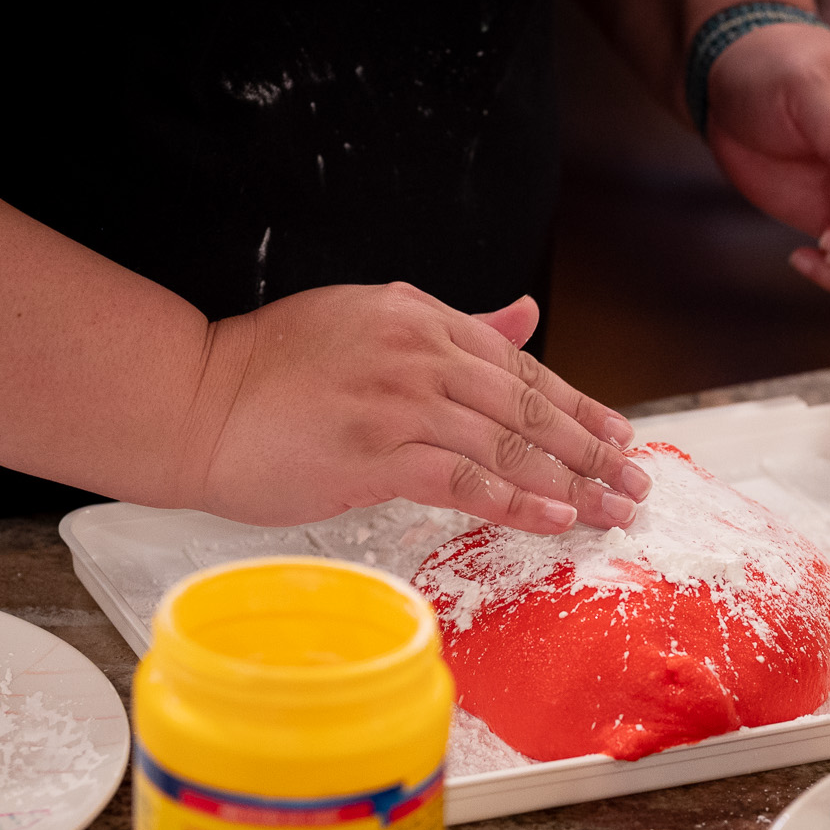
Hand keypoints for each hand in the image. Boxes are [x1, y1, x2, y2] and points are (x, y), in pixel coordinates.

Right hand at [187, 285, 648, 533]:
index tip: (620, 435)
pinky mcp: (377, 451)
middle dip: (591, 448)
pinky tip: (557, 516)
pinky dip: (519, 499)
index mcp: (419, 315)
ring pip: (508, 443)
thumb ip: (455, 322)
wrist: (192, 399)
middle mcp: (417, 351)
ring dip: (572, 481)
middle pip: (527, 404)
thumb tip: (525, 313)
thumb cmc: (272, 371)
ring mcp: (399, 400)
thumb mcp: (369, 322)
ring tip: (614, 507)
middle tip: (637, 481)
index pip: (519, 365)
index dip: (578, 404)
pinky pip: (467, 479)